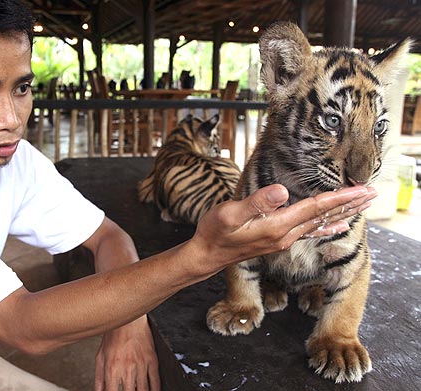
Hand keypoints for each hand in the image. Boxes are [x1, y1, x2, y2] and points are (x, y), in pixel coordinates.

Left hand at [94, 316, 159, 390]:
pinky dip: (155, 389)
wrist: (128, 319)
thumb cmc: (113, 335)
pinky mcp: (152, 359)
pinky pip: (156, 380)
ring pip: (144, 390)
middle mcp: (127, 368)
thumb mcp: (100, 356)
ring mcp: (141, 364)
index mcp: (112, 368)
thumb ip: (99, 377)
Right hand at [190, 184, 375, 272]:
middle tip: (374, 193)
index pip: (315, 208)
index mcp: (277, 226)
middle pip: (325, 217)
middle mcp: (286, 235)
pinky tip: (338, 227)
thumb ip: (257, 202)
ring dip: (343, 213)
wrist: (208, 255)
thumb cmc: (215, 232)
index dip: (340, 197)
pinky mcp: (279, 241)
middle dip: (351, 205)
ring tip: (363, 206)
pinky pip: (311, 231)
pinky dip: (328, 226)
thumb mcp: (230, 213)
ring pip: (321, 224)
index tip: (362, 188)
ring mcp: (284, 240)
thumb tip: (282, 190)